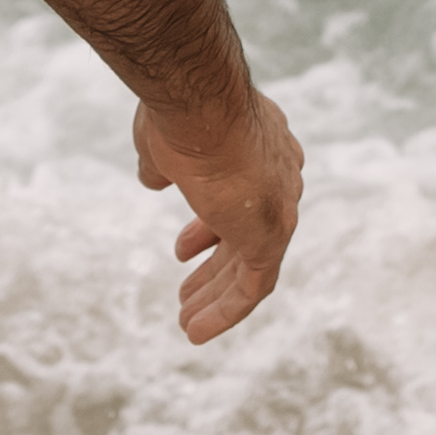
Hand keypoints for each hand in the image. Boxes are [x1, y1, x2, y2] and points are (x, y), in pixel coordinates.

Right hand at [135, 85, 304, 344]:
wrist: (198, 104)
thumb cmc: (181, 113)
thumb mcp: (165, 141)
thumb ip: (164, 164)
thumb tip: (155, 177)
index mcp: (261, 147)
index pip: (241, 196)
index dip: (209, 227)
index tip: (182, 250)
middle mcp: (281, 176)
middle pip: (248, 233)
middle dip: (215, 265)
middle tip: (187, 289)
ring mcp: (280, 207)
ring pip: (252, 265)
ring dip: (217, 296)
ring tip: (187, 321)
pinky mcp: (271, 237)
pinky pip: (254, 287)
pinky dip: (226, 310)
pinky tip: (195, 330)